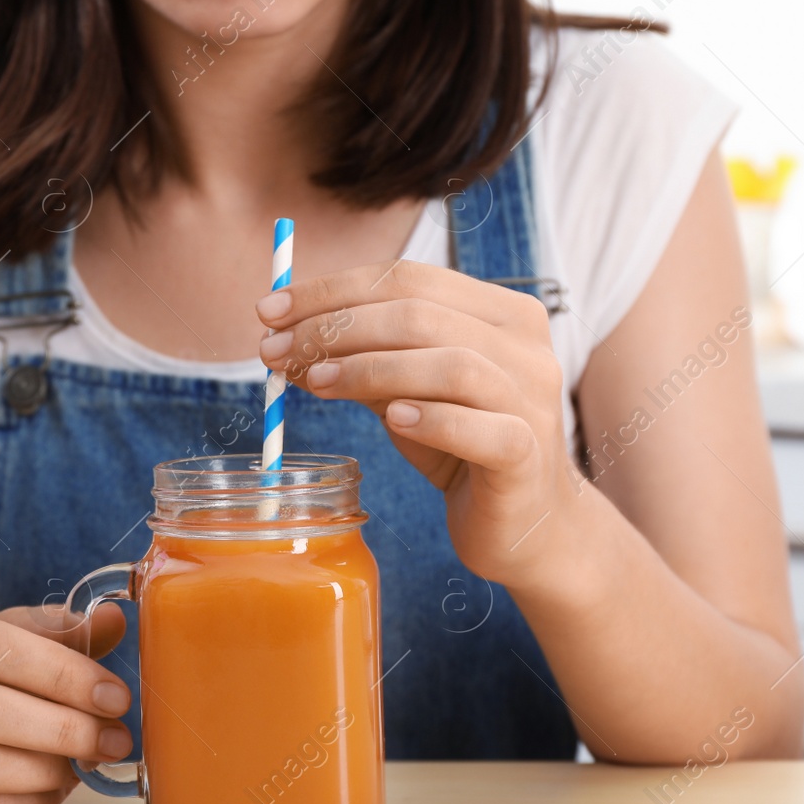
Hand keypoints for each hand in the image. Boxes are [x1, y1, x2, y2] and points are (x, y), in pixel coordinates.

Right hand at [0, 600, 128, 803]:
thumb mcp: (1, 638)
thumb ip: (56, 631)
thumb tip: (114, 619)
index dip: (62, 673)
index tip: (115, 696)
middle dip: (62, 727)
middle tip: (114, 739)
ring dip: (45, 768)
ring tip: (86, 763)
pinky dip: (27, 801)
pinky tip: (56, 789)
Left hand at [256, 260, 580, 589]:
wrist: (526, 526)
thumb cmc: (462, 450)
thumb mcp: (405, 393)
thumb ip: (360, 360)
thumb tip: (283, 337)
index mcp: (501, 313)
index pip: (408, 278)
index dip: (333, 289)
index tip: (270, 311)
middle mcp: (526, 346)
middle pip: (420, 313)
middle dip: (336, 327)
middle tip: (277, 350)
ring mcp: (532, 399)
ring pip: (448, 364)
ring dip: (369, 369)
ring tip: (315, 384)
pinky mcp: (527, 454)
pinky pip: (477, 426)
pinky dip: (429, 418)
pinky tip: (392, 420)